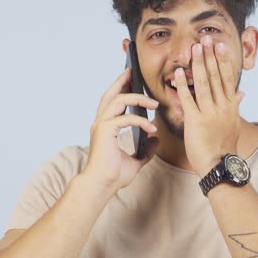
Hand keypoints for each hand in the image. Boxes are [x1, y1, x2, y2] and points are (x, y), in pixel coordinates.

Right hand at [80, 67, 160, 192]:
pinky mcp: (105, 131)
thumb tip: (156, 140)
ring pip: (118, 100)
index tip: (132, 80)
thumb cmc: (113, 176)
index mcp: (104, 127)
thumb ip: (146, 150)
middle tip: (133, 72)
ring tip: (154, 102)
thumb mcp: (136, 160)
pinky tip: (151, 127)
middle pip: (110, 94)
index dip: (120, 89)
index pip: (112, 102)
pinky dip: (140, 120)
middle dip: (122, 81)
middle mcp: (100, 123)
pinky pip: (125, 118)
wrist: (101, 186)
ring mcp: (101, 125)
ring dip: (138, 98)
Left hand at [172, 34, 245, 175]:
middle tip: (205, 38)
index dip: (222, 60)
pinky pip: (188, 99)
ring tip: (194, 48)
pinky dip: (183, 85)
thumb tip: (242, 93)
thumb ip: (236, 106)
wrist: (218, 165)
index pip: (227, 77)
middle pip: (216, 76)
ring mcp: (209, 113)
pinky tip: (179, 73)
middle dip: (210, 56)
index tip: (219, 45)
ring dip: (199, 64)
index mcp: (231, 105)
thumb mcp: (234, 124)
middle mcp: (222, 106)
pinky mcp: (196, 121)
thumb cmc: (224, 146)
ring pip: (204, 83)